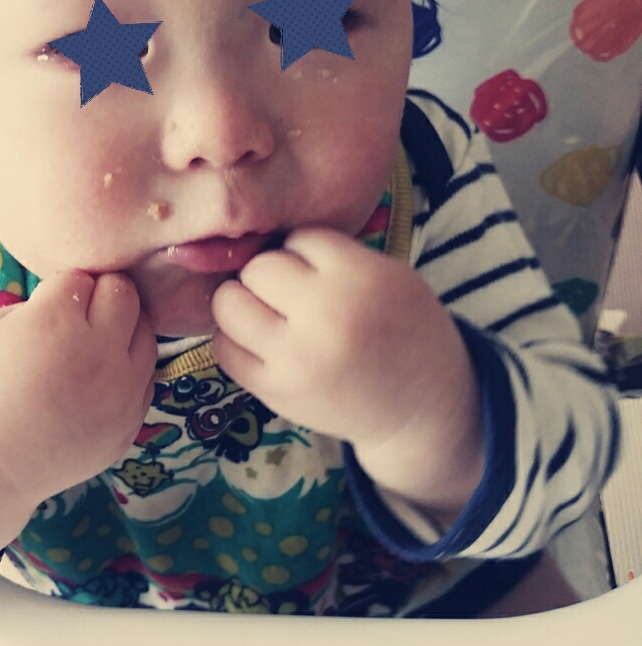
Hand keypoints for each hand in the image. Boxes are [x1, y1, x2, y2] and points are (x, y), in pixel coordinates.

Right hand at [0, 269, 157, 522]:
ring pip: (146, 332)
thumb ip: (40, 305)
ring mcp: (120, 393)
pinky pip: (146, 377)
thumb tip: (75, 298)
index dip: (59, 288)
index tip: (43, 307)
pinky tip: (97, 377)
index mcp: (55, 324)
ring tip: (90, 345)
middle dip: (99, 296)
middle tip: (74, 316)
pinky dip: (127, 369)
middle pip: (124, 293)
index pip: (80, 277)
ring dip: (121, 329)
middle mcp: (98, 355)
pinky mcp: (130, 424)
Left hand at [209, 226, 483, 513]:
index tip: (320, 271)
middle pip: (258, 268)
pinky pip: (225, 349)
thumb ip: (335, 256)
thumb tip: (267, 241)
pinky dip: (235, 339)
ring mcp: (294, 358)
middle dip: (270, 275)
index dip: (305, 252)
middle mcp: (323, 317)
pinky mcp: (275, 391)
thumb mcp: (387, 275)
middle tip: (291, 294)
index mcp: (358, 279)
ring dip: (243, 302)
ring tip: (267, 313)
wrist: (421, 405)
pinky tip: (260, 341)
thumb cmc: (403, 330)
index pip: (299, 239)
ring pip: (229, 304)